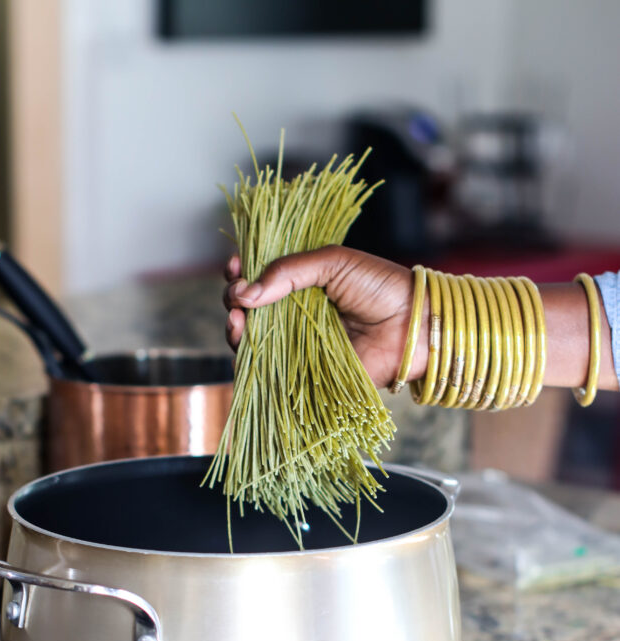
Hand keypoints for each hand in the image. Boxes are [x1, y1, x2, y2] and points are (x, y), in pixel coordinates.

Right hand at [223, 245, 426, 388]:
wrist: (412, 325)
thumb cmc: (381, 287)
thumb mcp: (333, 262)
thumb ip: (288, 271)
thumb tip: (244, 293)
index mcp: (301, 284)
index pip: (260, 278)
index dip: (241, 273)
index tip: (234, 266)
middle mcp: (296, 315)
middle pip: (249, 311)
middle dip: (233, 300)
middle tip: (234, 296)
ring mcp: (298, 345)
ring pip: (254, 341)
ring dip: (236, 329)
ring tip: (235, 318)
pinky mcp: (304, 373)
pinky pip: (270, 371)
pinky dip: (250, 361)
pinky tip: (243, 344)